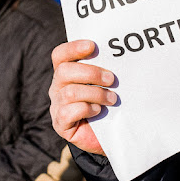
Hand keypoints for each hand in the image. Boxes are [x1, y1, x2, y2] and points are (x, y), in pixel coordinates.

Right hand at [49, 40, 116, 155]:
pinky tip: (99, 111)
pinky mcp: (61, 124)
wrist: (110, 135)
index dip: (73, 48)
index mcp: (66, 72)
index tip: (92, 46)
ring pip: (70, 92)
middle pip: (64, 71)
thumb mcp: (106, 84)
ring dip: (95, 93)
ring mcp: (57, 106)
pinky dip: (86, 109)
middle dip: (91, 73)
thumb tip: (122, 57)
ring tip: (112, 98)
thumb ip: (106, 70)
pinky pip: (68, 112)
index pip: (60, 55)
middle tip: (112, 79)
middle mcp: (58, 87)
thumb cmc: (109, 104)